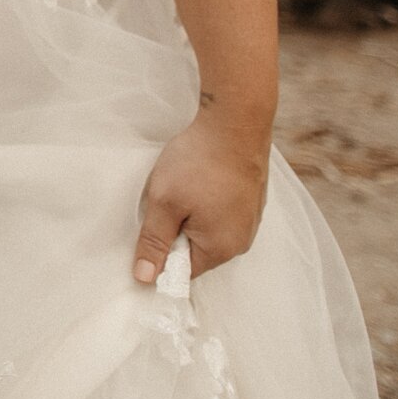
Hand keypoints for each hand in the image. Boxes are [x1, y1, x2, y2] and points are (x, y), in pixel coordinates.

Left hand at [131, 109, 270, 285]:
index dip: (162, 252)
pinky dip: (209, 202)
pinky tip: (204, 180)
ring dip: (192, 215)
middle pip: (197, 252)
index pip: (182, 271)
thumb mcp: (164, 203)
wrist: (237, 120)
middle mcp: (242, 241)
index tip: (156, 223)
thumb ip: (153, 243)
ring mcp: (251, 220)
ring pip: (209, 230)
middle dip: (178, 231)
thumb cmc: (200, 161)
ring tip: (189, 186)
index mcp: (221, 248)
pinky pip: (223, 214)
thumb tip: (144, 279)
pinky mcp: (252, 201)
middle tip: (171, 200)